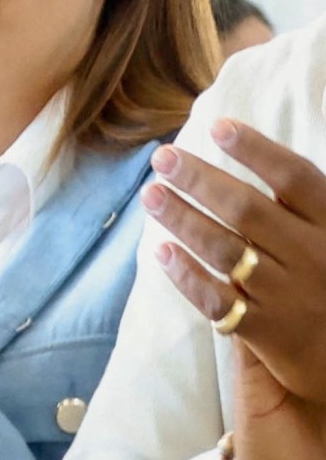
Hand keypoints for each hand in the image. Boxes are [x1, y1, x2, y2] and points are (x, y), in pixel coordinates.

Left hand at [146, 122, 325, 459]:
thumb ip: (310, 213)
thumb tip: (273, 170)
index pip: (298, 178)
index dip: (258, 149)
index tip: (217, 127)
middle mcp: (317, 258)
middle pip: (248, 207)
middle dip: (200, 179)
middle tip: (162, 159)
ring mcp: (291, 296)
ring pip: (225, 249)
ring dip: (182, 218)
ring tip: (150, 195)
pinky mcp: (267, 332)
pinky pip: (215, 299)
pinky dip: (185, 274)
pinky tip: (159, 252)